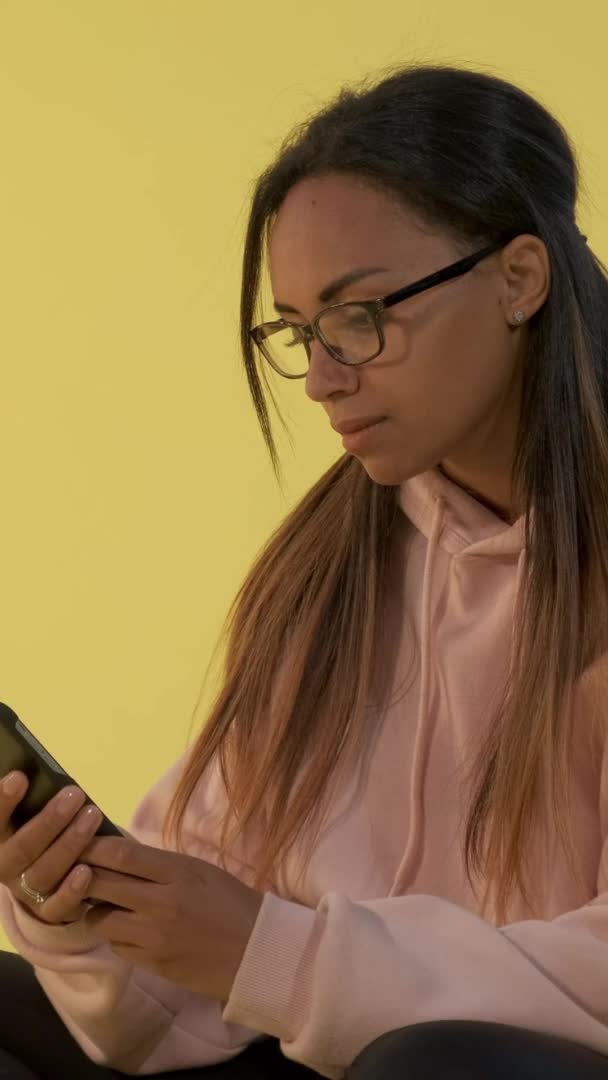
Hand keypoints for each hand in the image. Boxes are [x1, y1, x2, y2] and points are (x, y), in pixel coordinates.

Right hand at [0, 771, 104, 923]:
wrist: (51, 872)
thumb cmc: (44, 827)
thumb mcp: (32, 811)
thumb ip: (33, 798)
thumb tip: (35, 771)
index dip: (2, 801)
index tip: (19, 777)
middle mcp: (5, 867)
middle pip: (22, 848)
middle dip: (49, 821)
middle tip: (75, 794)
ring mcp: (26, 891)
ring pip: (43, 873)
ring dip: (69, 844)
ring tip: (93, 816)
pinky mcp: (48, 911)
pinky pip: (57, 907)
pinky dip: (71, 891)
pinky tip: (87, 871)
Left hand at [79, 835, 264, 1003]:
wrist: (257, 951)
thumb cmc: (231, 902)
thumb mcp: (199, 871)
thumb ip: (160, 864)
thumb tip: (119, 853)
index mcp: (178, 872)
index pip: (122, 855)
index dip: (94, 847)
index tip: (82, 843)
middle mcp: (161, 903)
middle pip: (100, 885)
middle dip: (83, 877)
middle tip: (78, 873)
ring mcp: (154, 937)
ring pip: (100, 920)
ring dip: (97, 911)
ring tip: (109, 906)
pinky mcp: (152, 964)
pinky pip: (117, 946)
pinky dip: (116, 936)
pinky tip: (130, 930)